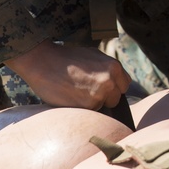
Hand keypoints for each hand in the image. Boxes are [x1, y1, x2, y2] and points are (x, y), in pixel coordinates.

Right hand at [4, 40, 130, 109]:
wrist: (44, 62)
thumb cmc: (68, 58)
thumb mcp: (94, 56)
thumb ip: (108, 69)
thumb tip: (116, 81)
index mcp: (114, 67)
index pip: (124, 85)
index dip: (114, 87)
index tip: (104, 87)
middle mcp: (110, 81)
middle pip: (116, 98)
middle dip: (105, 97)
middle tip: (88, 91)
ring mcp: (98, 95)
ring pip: (102, 106)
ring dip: (93, 103)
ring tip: (77, 92)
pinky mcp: (86, 106)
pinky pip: (90, 112)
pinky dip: (82, 108)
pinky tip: (71, 97)